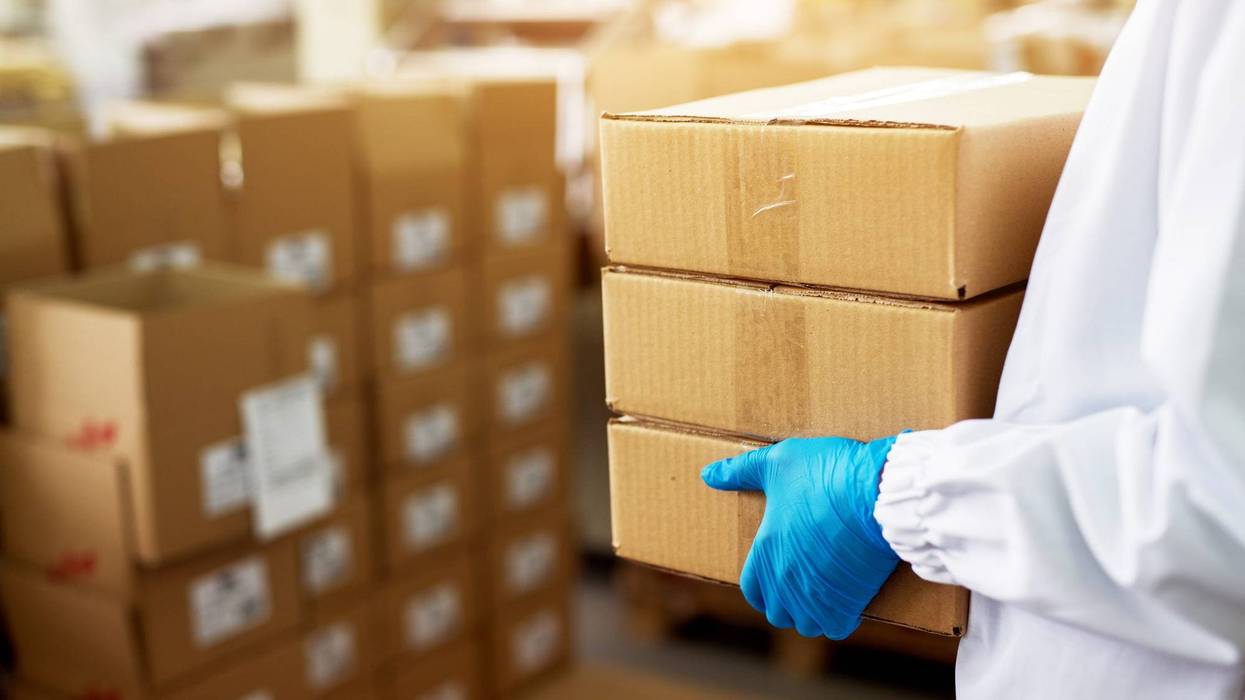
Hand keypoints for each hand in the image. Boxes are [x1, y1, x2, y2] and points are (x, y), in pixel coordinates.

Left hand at [701, 435, 899, 638]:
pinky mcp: (847, 600)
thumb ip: (741, 470)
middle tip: (803, 585)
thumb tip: (707, 475)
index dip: (762, 588)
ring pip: (806, 624)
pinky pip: (836, 627)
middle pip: (778, 612)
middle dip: (787, 603)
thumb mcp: (777, 460)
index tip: (776, 580)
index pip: (752, 589)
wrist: (873, 491)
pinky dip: (840, 619)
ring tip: (824, 595)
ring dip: (812, 614)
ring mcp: (816, 593)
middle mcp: (786, 578)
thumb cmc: (825, 472)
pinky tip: (847, 602)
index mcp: (767, 549)